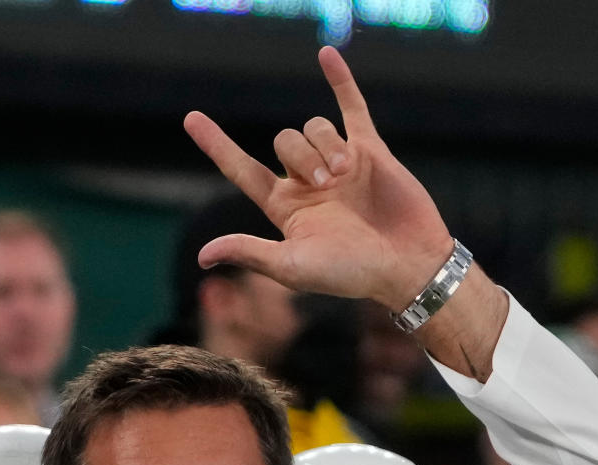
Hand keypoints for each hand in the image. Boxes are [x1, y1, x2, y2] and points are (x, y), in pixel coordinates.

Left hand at [184, 47, 507, 378]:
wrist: (406, 265)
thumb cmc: (350, 275)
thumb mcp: (293, 267)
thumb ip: (251, 252)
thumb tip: (203, 255)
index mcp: (286, 209)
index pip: (242, 170)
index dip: (217, 146)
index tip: (191, 119)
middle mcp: (308, 184)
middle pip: (283, 141)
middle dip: (300, 156)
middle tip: (326, 184)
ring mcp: (339, 164)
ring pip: (314, 126)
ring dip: (326, 146)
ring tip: (345, 174)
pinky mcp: (370, 152)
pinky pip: (352, 108)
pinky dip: (340, 81)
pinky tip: (326, 56)